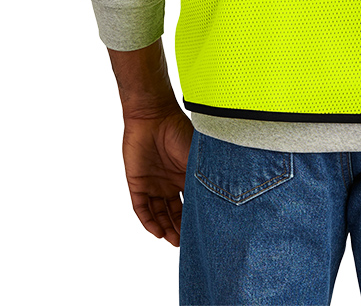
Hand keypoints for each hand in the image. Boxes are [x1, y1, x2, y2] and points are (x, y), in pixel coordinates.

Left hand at [120, 107, 194, 245]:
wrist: (152, 116)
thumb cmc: (177, 130)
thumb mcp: (195, 156)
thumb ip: (204, 175)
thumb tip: (223, 196)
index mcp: (186, 175)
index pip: (191, 203)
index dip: (196, 218)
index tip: (205, 231)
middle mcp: (170, 182)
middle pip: (175, 213)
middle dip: (181, 229)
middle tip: (188, 243)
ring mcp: (153, 184)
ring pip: (159, 214)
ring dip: (166, 229)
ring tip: (174, 241)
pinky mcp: (137, 184)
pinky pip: (141, 208)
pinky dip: (149, 222)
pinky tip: (158, 232)